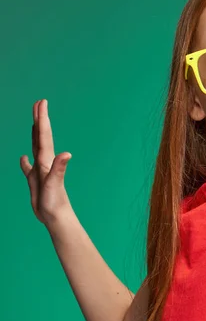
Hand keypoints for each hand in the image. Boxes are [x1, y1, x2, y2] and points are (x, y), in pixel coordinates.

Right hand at [20, 99, 72, 224]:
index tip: (42, 102)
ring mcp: (40, 171)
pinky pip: (28, 168)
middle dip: (39, 119)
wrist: (56, 217)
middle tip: (39, 103)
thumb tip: (67, 154)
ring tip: (33, 122)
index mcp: (47, 160)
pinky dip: (24, 161)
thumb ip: (59, 169)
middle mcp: (45, 163)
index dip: (42, 118)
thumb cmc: (56, 203)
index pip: (43, 135)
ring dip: (34, 134)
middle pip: (40, 136)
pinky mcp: (35, 181)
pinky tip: (23, 157)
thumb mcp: (55, 184)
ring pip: (35, 148)